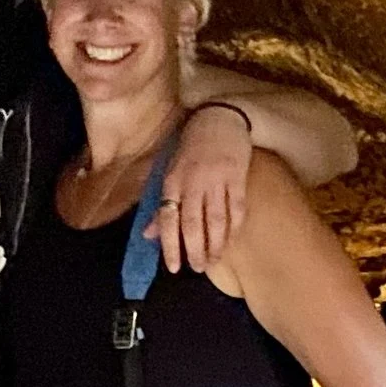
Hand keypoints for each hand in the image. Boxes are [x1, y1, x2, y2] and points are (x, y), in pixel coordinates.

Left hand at [151, 99, 250, 271]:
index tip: (174, 267)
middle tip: (198, 268)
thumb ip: (161, 205)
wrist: (220, 118)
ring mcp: (217, 179)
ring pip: (216, 219)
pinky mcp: (237, 176)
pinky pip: (237, 208)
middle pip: (193, 223)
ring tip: (214, 260)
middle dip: (195, 250)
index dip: (170, 245)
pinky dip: (234, 228)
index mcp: (173, 181)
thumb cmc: (191, 147)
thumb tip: (148, 234)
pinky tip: (230, 240)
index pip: (168, 219)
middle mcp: (193, 181)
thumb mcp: (170, 172)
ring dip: (216, 244)